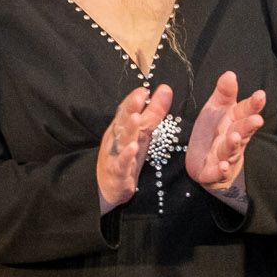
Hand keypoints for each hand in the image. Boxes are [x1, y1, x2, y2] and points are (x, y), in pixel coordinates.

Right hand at [96, 83, 175, 210]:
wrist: (109, 187)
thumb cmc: (127, 156)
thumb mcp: (142, 133)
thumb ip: (153, 112)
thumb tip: (166, 89)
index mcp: (121, 128)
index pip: (126, 110)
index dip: (134, 100)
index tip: (144, 89)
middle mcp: (117, 139)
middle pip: (123, 121)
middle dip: (130, 108)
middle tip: (139, 96)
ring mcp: (116, 155)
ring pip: (122, 140)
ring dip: (128, 129)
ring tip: (136, 118)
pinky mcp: (118, 172)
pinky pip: (122, 163)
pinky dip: (126, 156)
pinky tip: (133, 148)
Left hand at [185, 69, 268, 193]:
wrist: (204, 164)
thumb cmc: (213, 134)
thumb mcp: (216, 109)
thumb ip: (224, 93)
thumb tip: (230, 74)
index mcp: (234, 122)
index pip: (245, 112)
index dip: (253, 105)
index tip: (261, 95)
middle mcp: (233, 140)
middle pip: (241, 131)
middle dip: (248, 126)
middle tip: (256, 119)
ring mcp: (225, 157)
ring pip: (230, 151)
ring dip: (233, 145)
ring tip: (234, 137)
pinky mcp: (213, 173)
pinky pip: (217, 173)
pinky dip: (221, 171)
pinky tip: (223, 166)